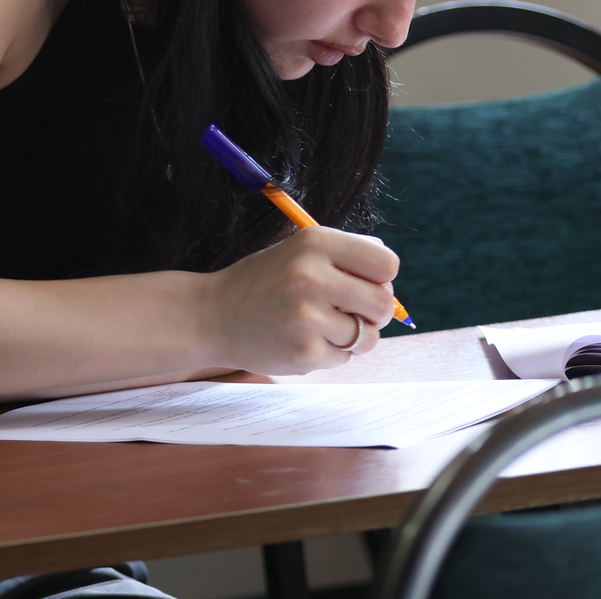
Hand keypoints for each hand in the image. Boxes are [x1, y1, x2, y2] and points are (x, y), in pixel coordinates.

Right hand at [200, 226, 398, 373]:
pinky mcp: (304, 353)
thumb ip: (344, 253)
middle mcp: (311, 276)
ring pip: (367, 336)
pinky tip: (305, 340)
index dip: (381, 277)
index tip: (364, 283)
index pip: (386, 263)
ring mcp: (307, 318)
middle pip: (383, 302)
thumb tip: (388, 268)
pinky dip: (331, 353)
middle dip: (374, 311)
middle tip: (352, 311)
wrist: (212, 316)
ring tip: (325, 327)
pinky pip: (344, 358)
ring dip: (354, 336)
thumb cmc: (262, 282)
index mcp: (315, 243)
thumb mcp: (298, 249)